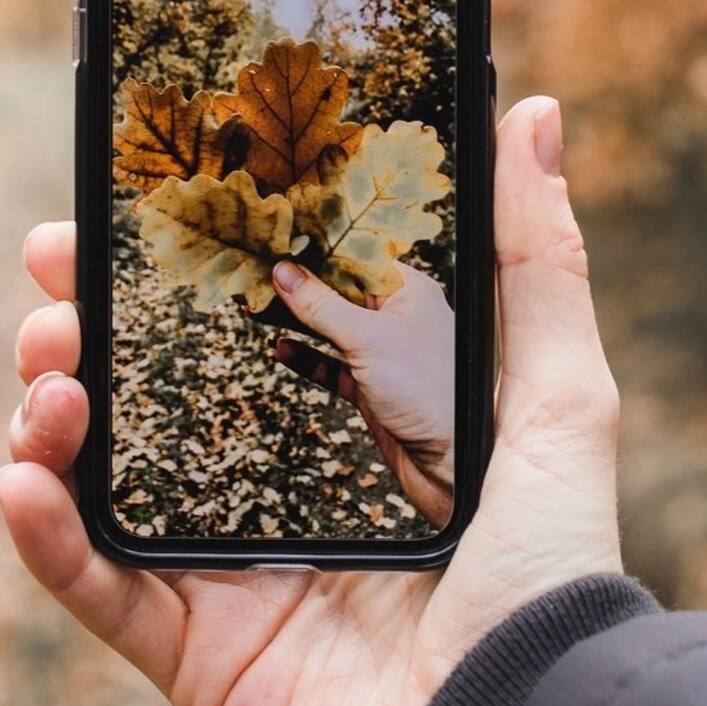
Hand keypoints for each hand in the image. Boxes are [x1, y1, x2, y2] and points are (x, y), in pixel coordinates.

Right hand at [0, 96, 622, 705]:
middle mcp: (279, 498)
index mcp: (350, 434)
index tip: (124, 205)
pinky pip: (95, 590)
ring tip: (49, 370)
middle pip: (150, 396)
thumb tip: (533, 116)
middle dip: (86, 326)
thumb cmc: (554, 571)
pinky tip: (20, 474)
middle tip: (52, 276)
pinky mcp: (194, 660)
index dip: (175, 270)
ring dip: (50, 413)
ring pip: (100, 481)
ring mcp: (229, 578)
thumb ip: (536, 264)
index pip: (237, 331)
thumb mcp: (560, 398)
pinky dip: (41, 536)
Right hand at [264, 262, 456, 525]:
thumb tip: (284, 272)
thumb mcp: (367, 339)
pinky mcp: (370, 386)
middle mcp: (396, 317)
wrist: (450, 464)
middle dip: (298, 286)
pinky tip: (281, 350)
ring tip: (256, 307)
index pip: (354, 258)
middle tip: (256, 274)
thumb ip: (322, 305)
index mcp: (408, 291)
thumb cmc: (428, 393)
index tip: (278, 241)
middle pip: (338, 291)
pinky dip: (306, 357)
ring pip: (330, 327)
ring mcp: (382, 352)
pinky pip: (331, 365)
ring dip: (296, 320)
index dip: (316, 250)